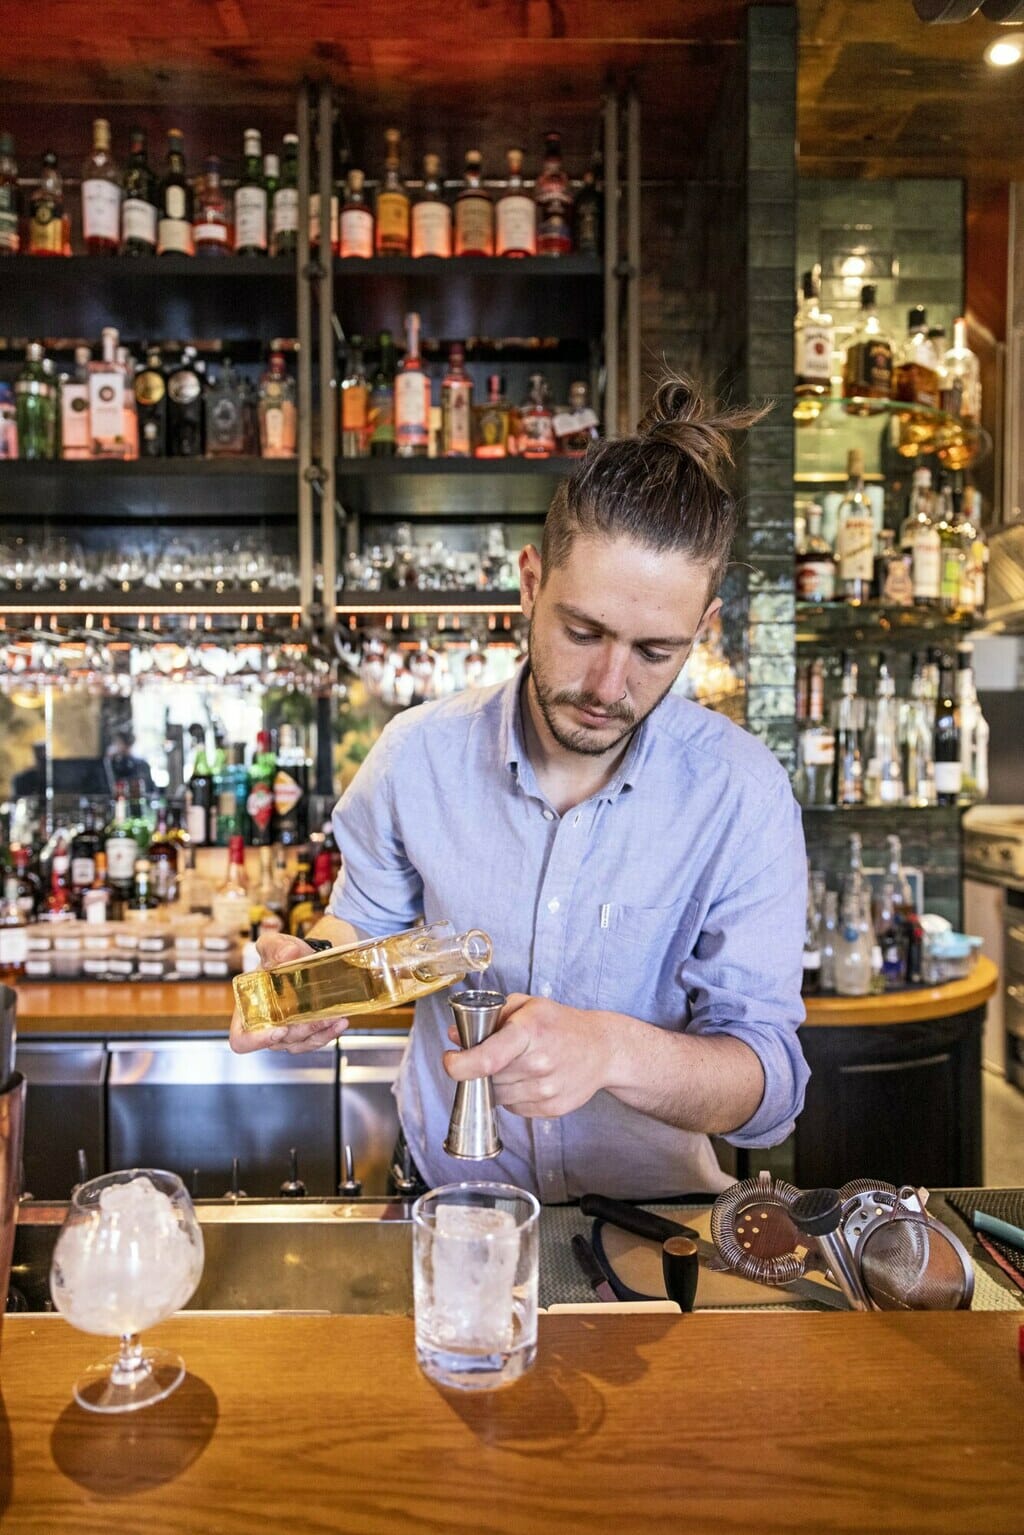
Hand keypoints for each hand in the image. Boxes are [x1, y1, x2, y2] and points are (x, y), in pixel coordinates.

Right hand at [229, 932, 349, 1054]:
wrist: (303, 958)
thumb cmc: (281, 955)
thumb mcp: (274, 945)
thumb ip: (274, 946)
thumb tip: (287, 953)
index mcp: (248, 1010)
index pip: (241, 1038)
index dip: (255, 1040)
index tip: (277, 1031)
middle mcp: (265, 1026)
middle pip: (278, 1041)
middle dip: (300, 1031)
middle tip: (318, 1018)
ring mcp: (285, 1033)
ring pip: (300, 1043)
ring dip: (319, 1032)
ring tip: (334, 1017)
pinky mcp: (304, 1034)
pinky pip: (315, 1040)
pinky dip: (329, 1033)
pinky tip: (340, 1021)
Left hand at [443, 993, 612, 1117]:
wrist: (603, 1049)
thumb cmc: (562, 1024)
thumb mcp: (528, 1006)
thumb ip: (490, 1018)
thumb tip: (455, 1035)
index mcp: (530, 1032)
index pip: (487, 1058)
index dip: (459, 1064)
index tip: (450, 1060)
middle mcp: (538, 1063)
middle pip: (487, 1078)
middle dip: (479, 1068)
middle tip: (489, 1054)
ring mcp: (546, 1090)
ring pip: (497, 1096)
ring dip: (496, 1083)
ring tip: (514, 1065)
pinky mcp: (551, 1109)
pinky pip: (514, 1108)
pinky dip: (513, 1095)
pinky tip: (528, 1078)